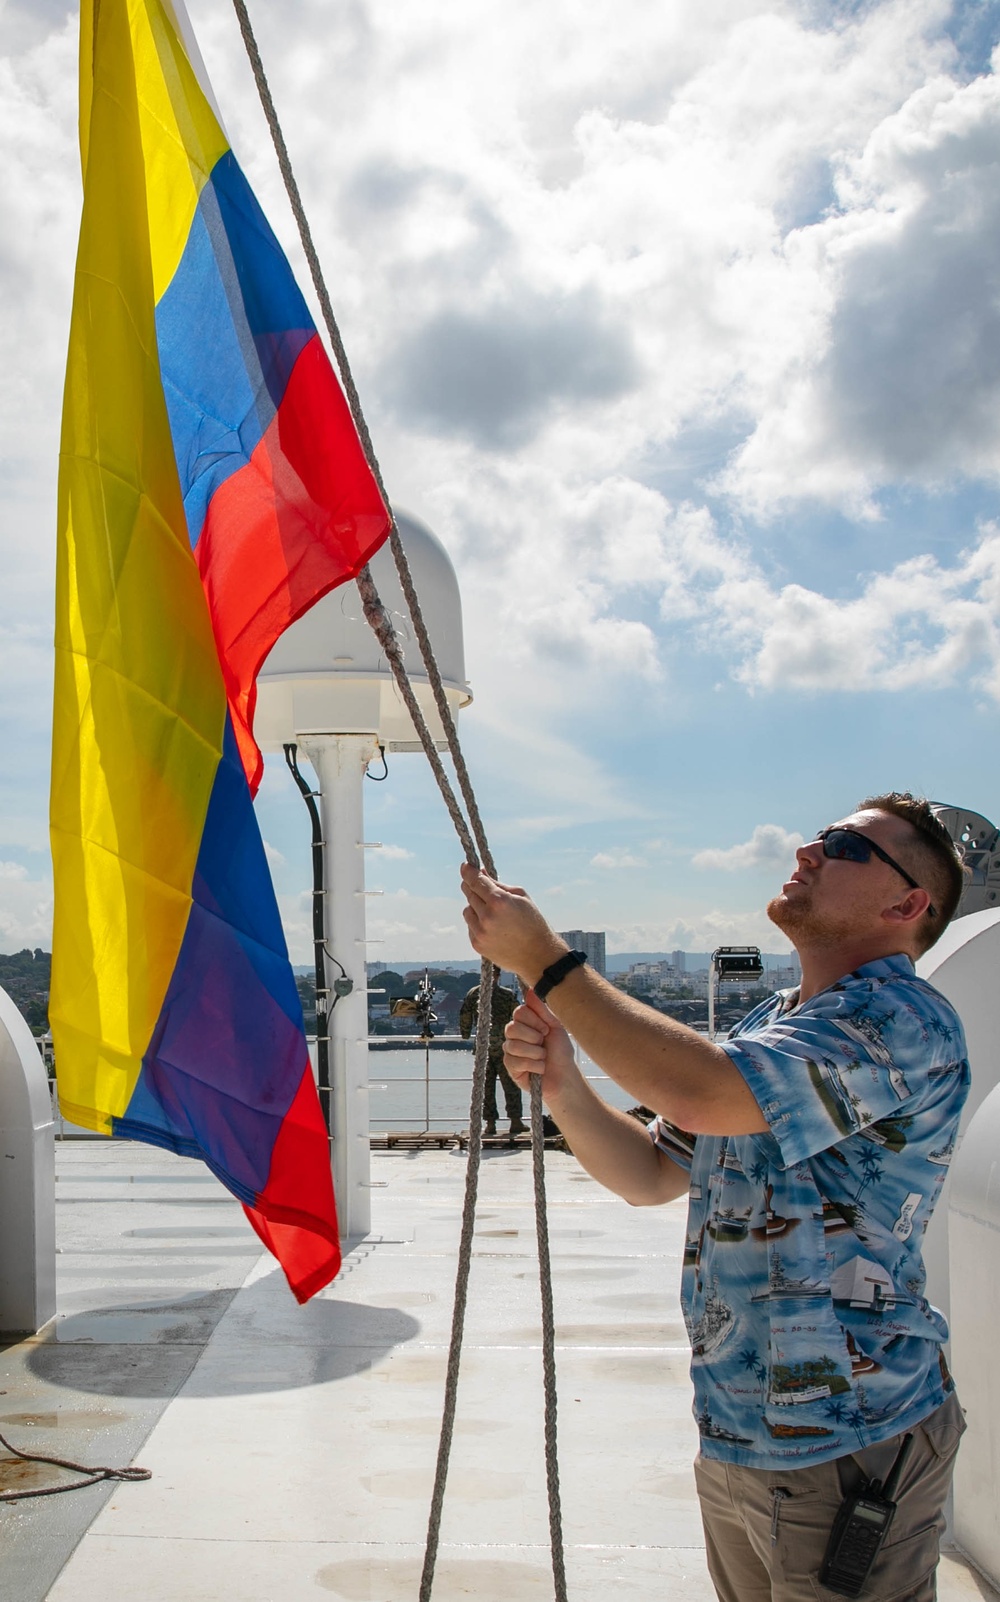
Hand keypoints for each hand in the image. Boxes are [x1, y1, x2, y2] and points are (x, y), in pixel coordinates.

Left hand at [460, 863, 565, 980]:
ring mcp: (480, 932)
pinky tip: (493, 927)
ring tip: (493, 912)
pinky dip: (477, 922)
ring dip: (475, 906)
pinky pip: (470, 926)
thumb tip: (481, 873)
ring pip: (467, 910)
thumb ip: (499, 884)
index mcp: (499, 902)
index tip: (465, 866)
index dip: (468, 871)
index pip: (476, 881)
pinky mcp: (477, 944)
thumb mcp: (521, 897)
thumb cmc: (533, 922)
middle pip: (469, 893)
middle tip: (479, 885)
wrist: (538, 956)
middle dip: (472, 887)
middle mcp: (486, 917)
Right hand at [503, 990, 578, 1098]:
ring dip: (535, 1053)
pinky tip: (540, 1069)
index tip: (546, 1030)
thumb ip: (541, 1009)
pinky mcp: (511, 1068)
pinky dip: (534, 1065)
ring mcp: (510, 1052)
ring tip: (543, 1057)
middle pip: (512, 1028)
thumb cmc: (561, 1051)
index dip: (534, 1021)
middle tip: (544, 1044)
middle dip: (534, 1037)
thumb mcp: (555, 1026)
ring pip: (513, 1045)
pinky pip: (516, 1062)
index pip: (518, 1012)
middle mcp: (514, 1036)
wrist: (565, 1076)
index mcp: (524, 1024)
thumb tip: (530, 990)